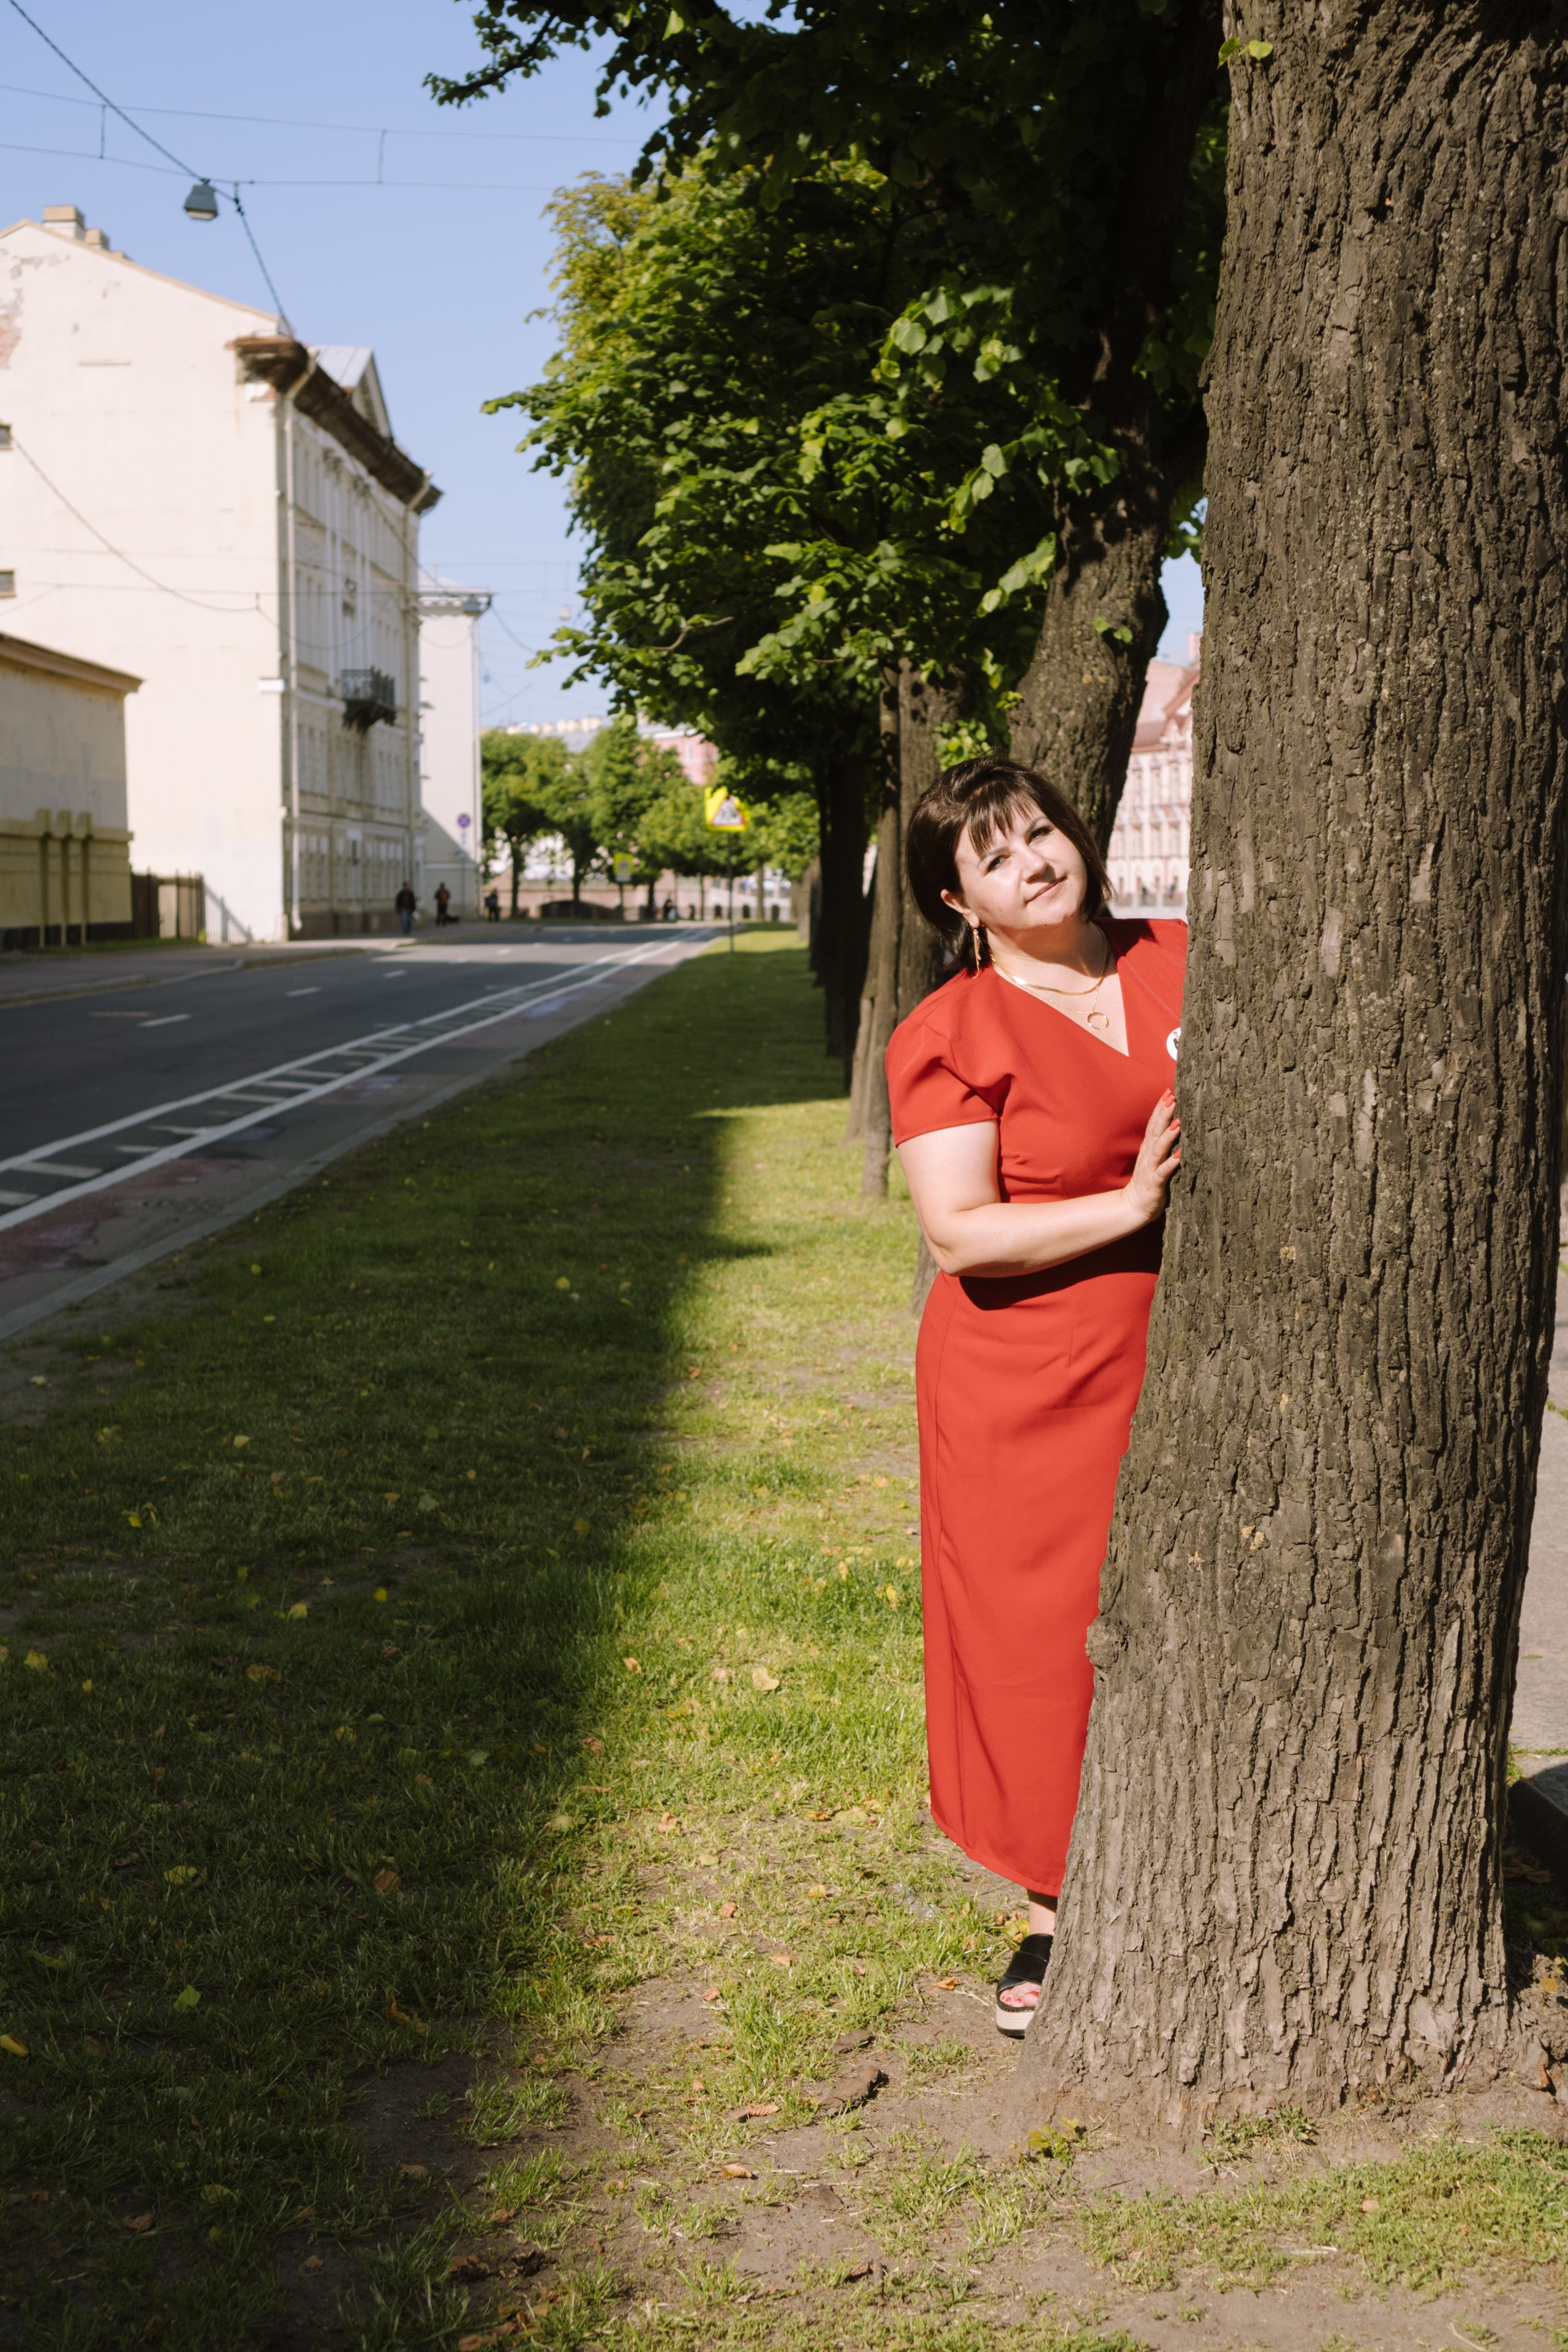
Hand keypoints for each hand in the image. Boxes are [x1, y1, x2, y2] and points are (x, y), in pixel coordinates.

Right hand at [1124, 1090, 1180, 1224]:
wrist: (1134, 1206)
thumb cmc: (1148, 1182)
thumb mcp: (1154, 1159)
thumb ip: (1161, 1143)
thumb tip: (1175, 1125)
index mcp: (1148, 1148)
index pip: (1153, 1124)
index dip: (1160, 1108)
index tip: (1169, 1091)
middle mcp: (1148, 1155)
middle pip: (1155, 1131)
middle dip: (1163, 1114)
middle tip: (1172, 1097)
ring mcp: (1150, 1169)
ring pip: (1158, 1149)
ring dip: (1168, 1135)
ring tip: (1178, 1122)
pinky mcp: (1154, 1184)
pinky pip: (1163, 1173)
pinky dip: (1171, 1163)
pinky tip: (1179, 1156)